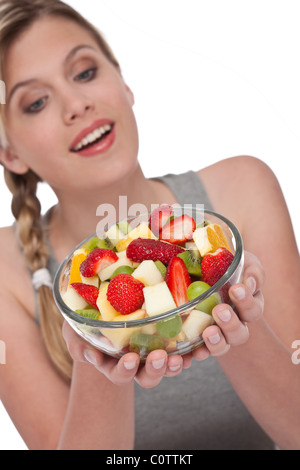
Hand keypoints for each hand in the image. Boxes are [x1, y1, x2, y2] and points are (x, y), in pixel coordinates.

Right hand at [62, 321, 185, 387]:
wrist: (104, 305)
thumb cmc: (86, 320)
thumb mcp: (75, 330)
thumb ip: (78, 342)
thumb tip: (91, 354)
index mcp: (113, 363)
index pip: (120, 375)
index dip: (126, 370)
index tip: (131, 358)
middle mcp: (135, 363)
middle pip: (147, 377)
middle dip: (155, 370)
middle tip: (161, 356)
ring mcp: (151, 352)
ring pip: (166, 366)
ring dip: (174, 364)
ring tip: (180, 356)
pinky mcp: (167, 338)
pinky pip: (181, 349)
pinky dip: (189, 350)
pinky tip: (195, 344)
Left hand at [192, 250, 264, 359]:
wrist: (200, 272)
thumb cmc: (226, 267)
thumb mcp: (242, 262)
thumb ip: (251, 271)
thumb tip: (249, 282)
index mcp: (247, 306)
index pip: (252, 309)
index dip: (246, 302)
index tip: (236, 289)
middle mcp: (235, 324)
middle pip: (239, 333)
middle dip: (231, 323)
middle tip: (220, 311)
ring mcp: (216, 333)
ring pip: (222, 345)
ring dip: (217, 341)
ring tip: (208, 332)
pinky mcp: (197, 338)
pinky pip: (199, 350)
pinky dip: (197, 352)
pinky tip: (194, 350)